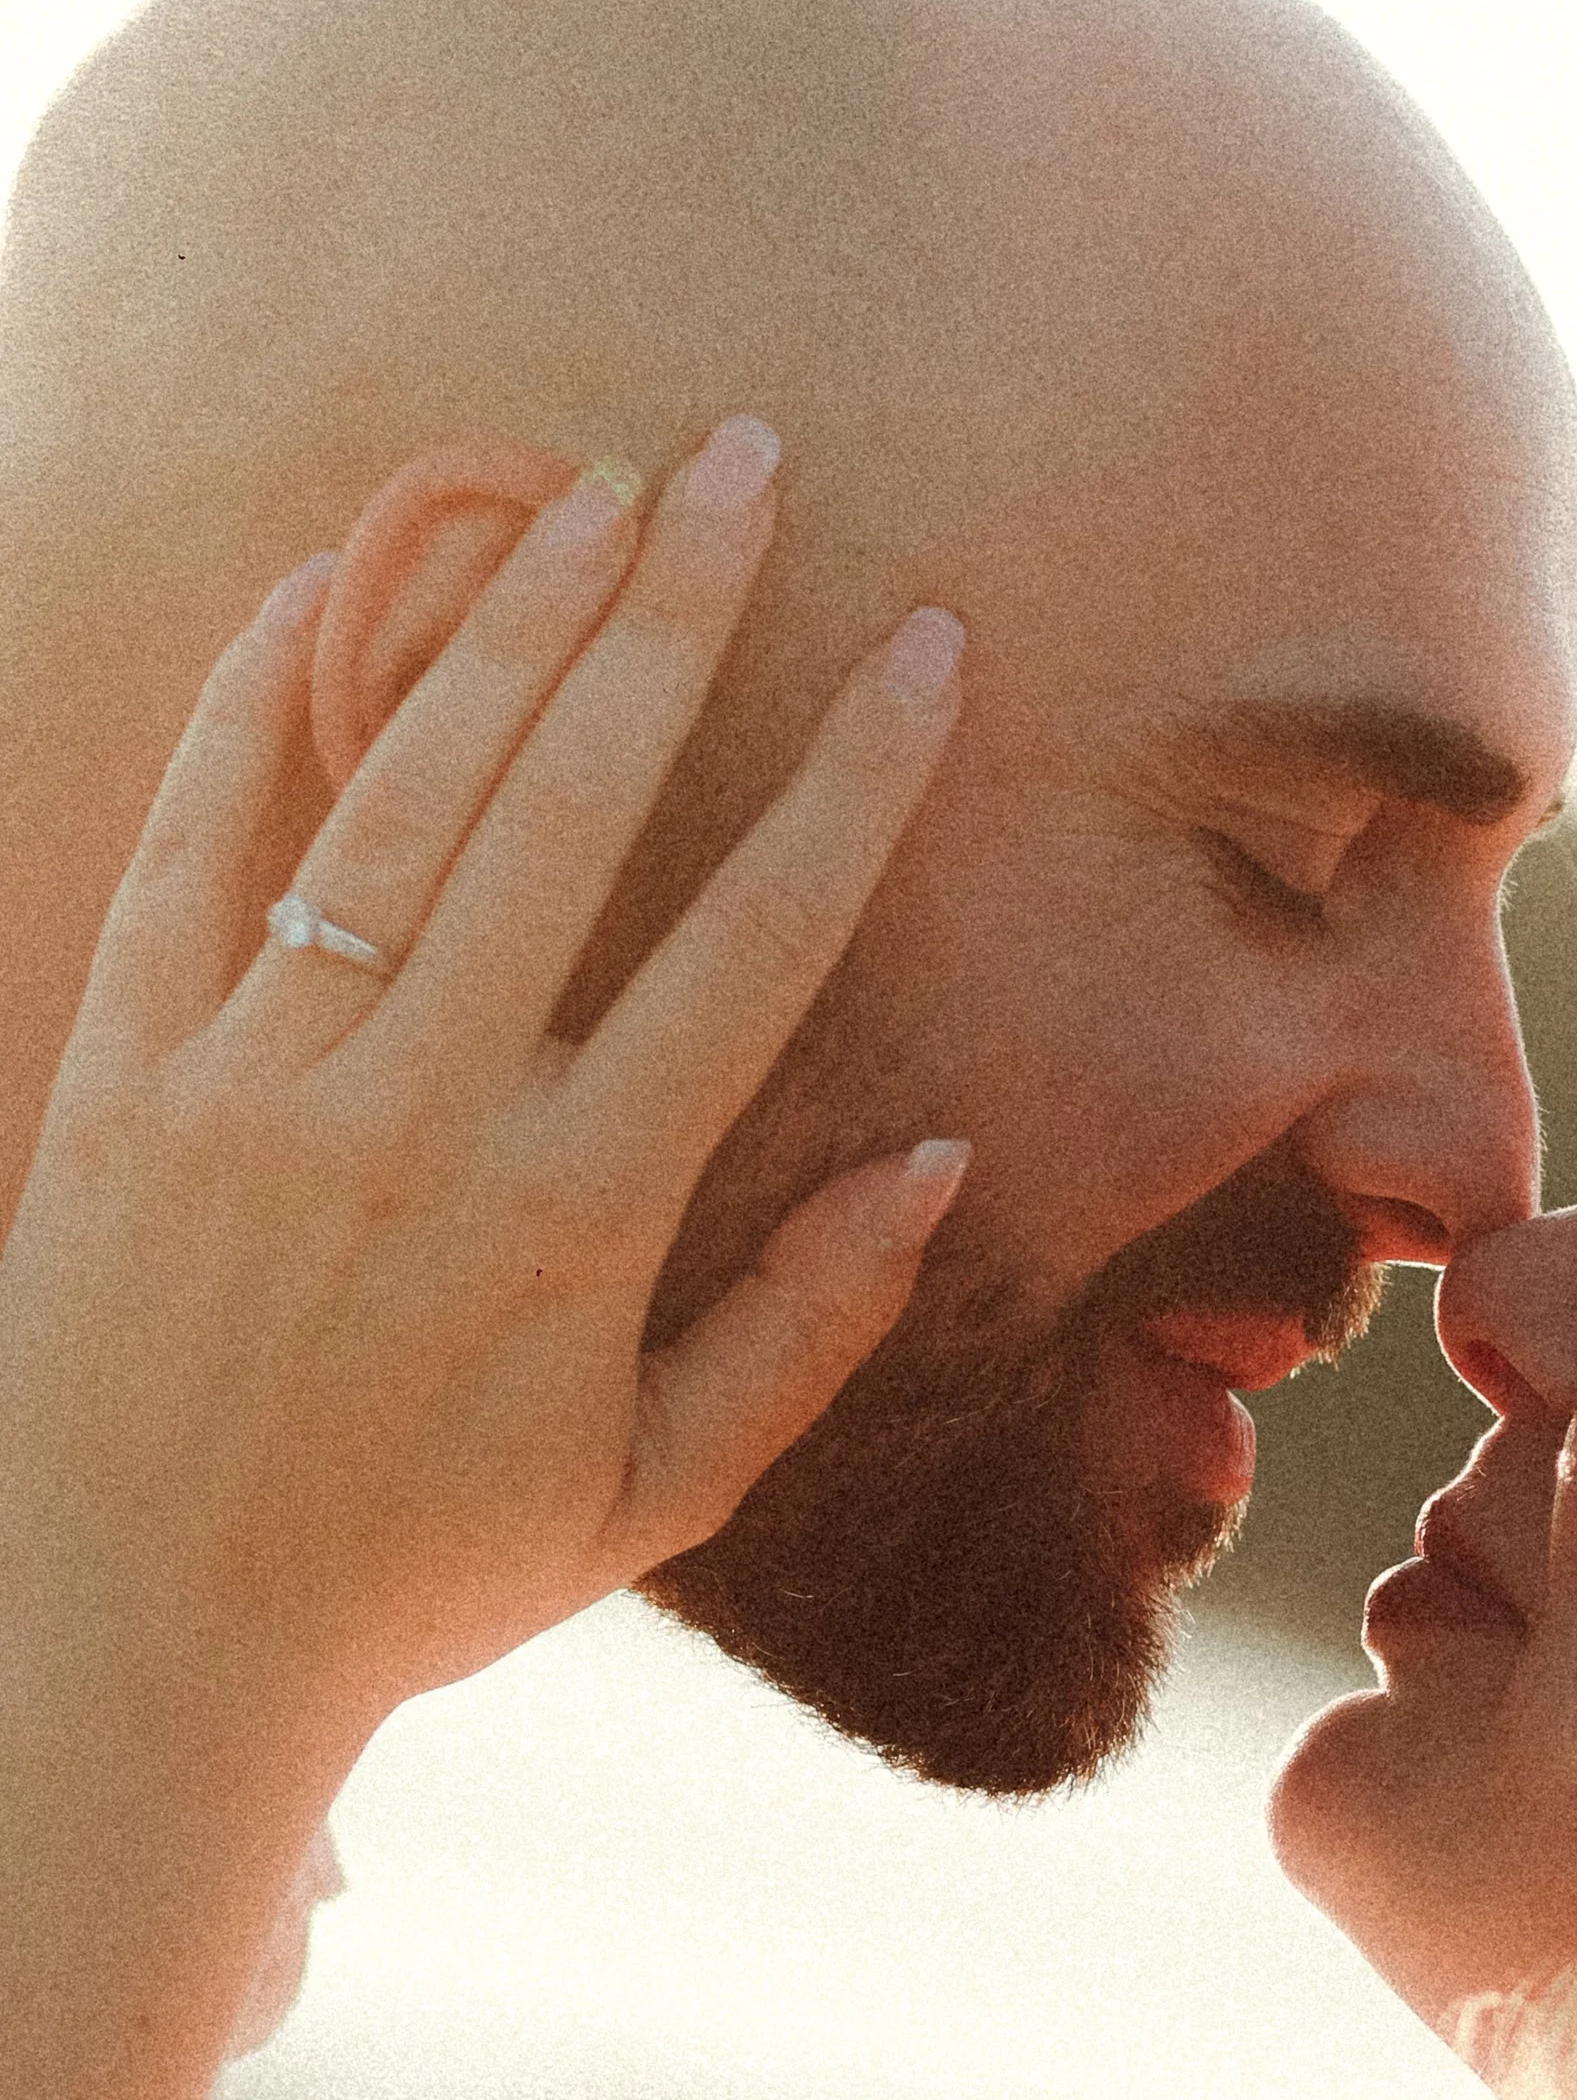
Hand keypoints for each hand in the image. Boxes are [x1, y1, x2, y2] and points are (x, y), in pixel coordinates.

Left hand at [0, 417, 965, 1791]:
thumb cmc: (410, 1577)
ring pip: (405, 792)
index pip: (753, 945)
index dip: (851, 780)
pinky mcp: (123, 1068)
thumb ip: (804, 1326)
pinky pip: (193, 843)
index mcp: (576, 1218)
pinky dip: (257, 704)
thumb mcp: (647, 1494)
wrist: (119, 1640)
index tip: (924, 646)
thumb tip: (935, 1156)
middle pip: (579, 808)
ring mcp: (259, 1076)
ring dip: (510, 619)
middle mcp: (422, 1115)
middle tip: (750, 459)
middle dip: (680, 616)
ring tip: (594, 482)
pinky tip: (319, 579)